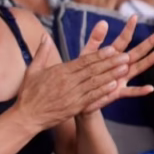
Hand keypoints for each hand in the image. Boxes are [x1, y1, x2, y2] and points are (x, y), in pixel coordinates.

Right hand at [13, 33, 131, 130]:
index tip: (112, 49)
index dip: (99, 55)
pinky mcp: (75, 107)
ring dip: (111, 75)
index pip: (83, 61)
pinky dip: (103, 91)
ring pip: (95, 83)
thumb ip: (42, 53)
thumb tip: (45, 37)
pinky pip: (92, 97)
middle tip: (126, 56)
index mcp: (59, 71)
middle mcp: (68, 82)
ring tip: (125, 68)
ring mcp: (72, 95)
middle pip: (93, 70)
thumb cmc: (28, 93)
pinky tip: (114, 86)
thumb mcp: (32, 70)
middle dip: (110, 63)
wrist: (27, 116)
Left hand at [76, 17, 153, 112]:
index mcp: (113, 55)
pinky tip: (150, 88)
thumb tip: (103, 21)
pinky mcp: (117, 92)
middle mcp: (121, 65)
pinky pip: (131, 91)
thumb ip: (95, 39)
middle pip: (137, 52)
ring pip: (138, 68)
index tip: (134, 16)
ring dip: (149, 61)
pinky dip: (140, 90)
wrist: (80, 94)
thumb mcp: (88, 54)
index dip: (128, 29)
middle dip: (149, 42)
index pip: (123, 40)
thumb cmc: (85, 72)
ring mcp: (121, 79)